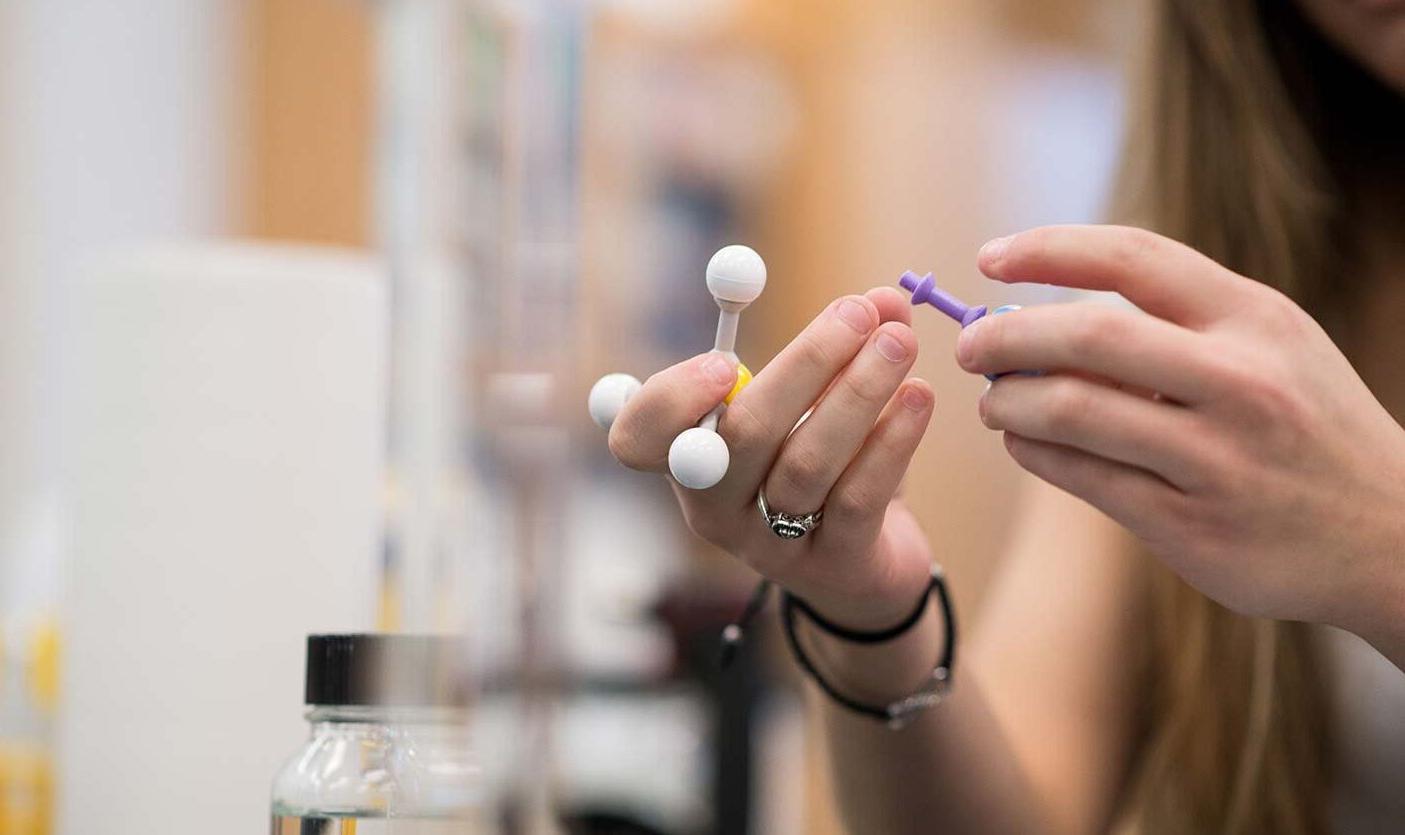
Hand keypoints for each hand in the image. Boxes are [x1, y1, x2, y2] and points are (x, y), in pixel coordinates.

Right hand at [608, 288, 935, 629]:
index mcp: (688, 460)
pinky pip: (857, 498)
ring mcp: (771, 544)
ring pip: (806, 464)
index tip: (724, 360)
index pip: (639, 439)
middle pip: (743, 436)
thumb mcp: (815, 403)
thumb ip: (842, 344)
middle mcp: (716, 508)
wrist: (861, 568)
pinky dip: (890, 442)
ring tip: (899, 342)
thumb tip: (882, 299)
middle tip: (857, 313)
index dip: (669, 401)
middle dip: (804, 365)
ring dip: (857, 394)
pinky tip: (919, 398)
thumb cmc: (821, 463)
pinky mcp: (833, 565)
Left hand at [957, 224, 1404, 639]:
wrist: (1393, 537)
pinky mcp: (1191, 526)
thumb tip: (1045, 310)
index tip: (989, 257)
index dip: (1048, 249)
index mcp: (1256, 320)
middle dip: (1008, 334)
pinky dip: (1035, 452)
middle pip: (1089, 334)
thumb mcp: (1273, 347)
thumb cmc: (1308, 426)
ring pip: (1073, 410)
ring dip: (1011, 401)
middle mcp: (1241, 382)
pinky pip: (1082, 476)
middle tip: (972, 346)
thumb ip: (1178, 320)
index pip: (1134, 258)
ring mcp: (1217, 458)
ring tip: (997, 402)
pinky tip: (1025, 443)